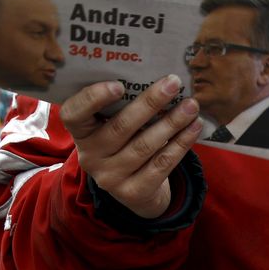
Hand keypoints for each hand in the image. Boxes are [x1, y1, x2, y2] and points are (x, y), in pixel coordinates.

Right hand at [60, 75, 202, 218]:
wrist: (136, 191)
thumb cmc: (126, 145)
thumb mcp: (113, 127)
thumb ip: (123, 107)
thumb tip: (158, 76)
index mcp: (81, 133)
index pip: (73, 114)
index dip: (93, 98)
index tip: (119, 85)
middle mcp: (91, 156)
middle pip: (121, 126)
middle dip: (150, 102)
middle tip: (174, 83)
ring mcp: (111, 177)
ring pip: (145, 145)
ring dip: (172, 122)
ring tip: (191, 105)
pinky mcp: (133, 192)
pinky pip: (161, 164)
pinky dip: (181, 143)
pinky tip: (195, 127)